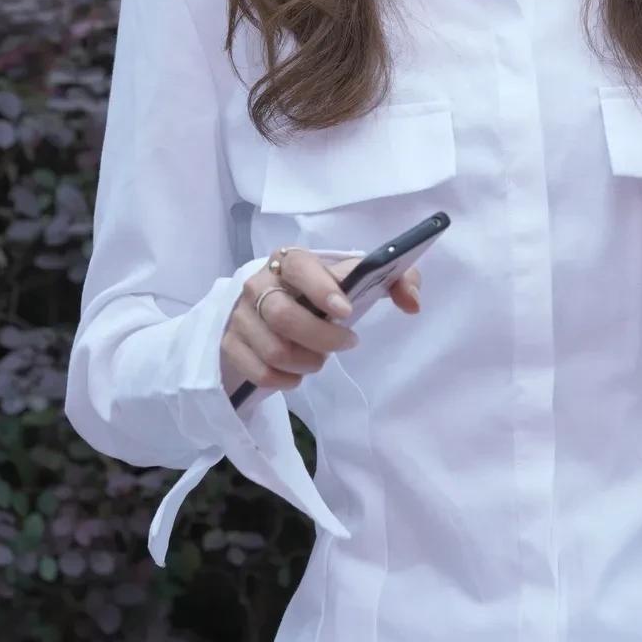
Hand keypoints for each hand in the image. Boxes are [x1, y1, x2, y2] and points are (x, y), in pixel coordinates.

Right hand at [220, 251, 422, 398]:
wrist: (269, 309)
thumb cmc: (320, 293)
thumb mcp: (354, 282)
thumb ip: (395, 282)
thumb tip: (412, 303)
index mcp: (290, 261)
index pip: (299, 266)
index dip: (321, 288)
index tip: (347, 312)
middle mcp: (258, 284)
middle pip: (283, 315)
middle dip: (322, 338)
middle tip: (346, 344)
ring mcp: (239, 315)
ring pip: (274, 350)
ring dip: (307, 362)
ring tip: (319, 359)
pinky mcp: (229, 344)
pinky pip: (259, 372)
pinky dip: (285, 380)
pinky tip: (297, 374)